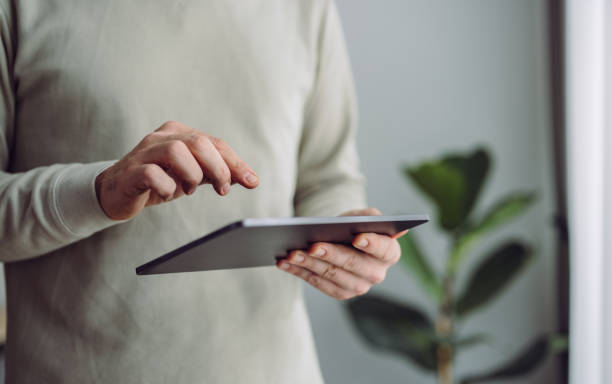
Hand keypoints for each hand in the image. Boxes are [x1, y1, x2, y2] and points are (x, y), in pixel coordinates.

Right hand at [95, 121, 258, 219]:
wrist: (116, 193)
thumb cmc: (158, 181)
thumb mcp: (192, 176)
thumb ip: (217, 174)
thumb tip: (250, 178)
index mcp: (179, 133)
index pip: (215, 142)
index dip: (235, 162)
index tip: (252, 181)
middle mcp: (162, 137)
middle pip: (199, 142)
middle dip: (218, 168)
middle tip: (223, 190)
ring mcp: (144, 152)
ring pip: (177, 151)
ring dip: (192, 174)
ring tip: (190, 189)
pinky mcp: (131, 171)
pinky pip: (152, 173)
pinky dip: (167, 186)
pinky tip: (168, 194)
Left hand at [277, 208, 403, 299]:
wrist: (341, 242)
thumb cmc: (352, 227)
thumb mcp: (360, 217)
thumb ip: (368, 216)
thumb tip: (372, 218)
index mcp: (389, 253)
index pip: (384, 249)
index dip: (372, 244)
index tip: (357, 237)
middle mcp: (377, 273)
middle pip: (353, 264)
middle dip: (331, 254)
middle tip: (313, 246)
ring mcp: (359, 287)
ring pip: (331, 275)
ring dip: (309, 263)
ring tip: (292, 253)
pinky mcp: (340, 293)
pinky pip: (317, 283)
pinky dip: (299, 271)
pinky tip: (285, 262)